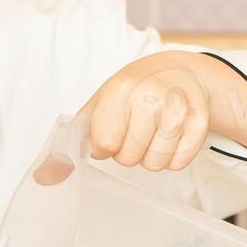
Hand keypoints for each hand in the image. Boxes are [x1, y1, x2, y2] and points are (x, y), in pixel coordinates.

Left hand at [80, 51, 211, 171]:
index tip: (109, 134)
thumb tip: (47, 174)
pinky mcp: (199, 124)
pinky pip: (178, 164)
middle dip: (127, 152)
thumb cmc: (135, 91)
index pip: (105, 143)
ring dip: (149, 156)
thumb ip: (75, 136)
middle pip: (129, 157)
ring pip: (154, 164)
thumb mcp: (101, 102)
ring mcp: (179, 109)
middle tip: (134, 131)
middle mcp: (152, 96)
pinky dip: (171, 158)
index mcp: (122, 88)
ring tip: (152, 134)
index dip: (103, 146)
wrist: (179, 72)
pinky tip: (170, 137)